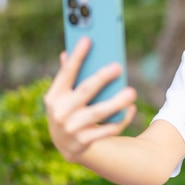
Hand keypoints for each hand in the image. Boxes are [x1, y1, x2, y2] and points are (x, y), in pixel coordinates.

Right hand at [44, 37, 136, 161]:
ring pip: (98, 113)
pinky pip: (107, 130)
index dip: (77, 56)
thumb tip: (66, 52)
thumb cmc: (68, 110)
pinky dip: (121, 119)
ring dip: (116, 102)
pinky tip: (130, 109)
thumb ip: (66, 76)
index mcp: (53, 97)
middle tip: (118, 66)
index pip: (66, 73)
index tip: (88, 39)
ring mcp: (71, 129)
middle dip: (101, 78)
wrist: (65, 145)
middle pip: (85, 91)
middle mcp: (59, 113)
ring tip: (131, 92)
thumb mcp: (62, 95)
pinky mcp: (83, 143)